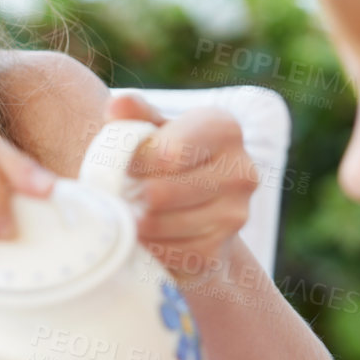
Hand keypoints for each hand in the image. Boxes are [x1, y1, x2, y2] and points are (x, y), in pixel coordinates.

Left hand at [105, 91, 257, 278]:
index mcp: (224, 129)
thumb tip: (118, 105)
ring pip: (160, 224)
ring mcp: (235, 216)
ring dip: (133, 222)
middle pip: (160, 192)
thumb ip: (135, 115)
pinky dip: (146, 247)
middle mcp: (241, 171)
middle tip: (120, 194)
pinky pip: (166, 254)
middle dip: (130, 195)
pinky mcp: (218, 253)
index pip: (168, 152)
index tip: (127, 167)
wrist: (193, 210)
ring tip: (126, 212)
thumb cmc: (166, 159)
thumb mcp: (152, 129)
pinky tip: (141, 236)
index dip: (136, 163)